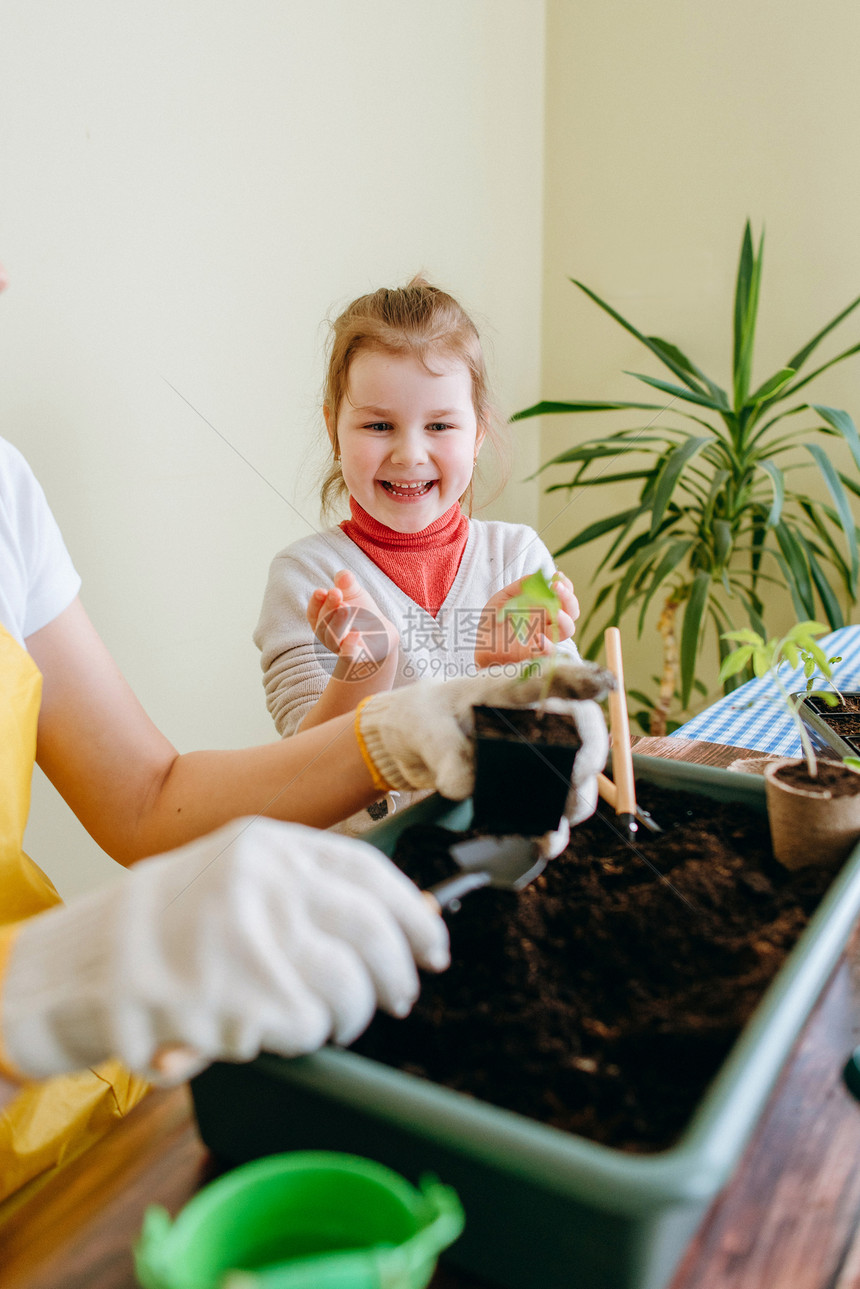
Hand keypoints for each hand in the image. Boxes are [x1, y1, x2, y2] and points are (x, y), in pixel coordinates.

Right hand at [2, 817, 448, 1082]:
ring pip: (346, 988)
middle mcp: (260, 881)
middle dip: (396, 974)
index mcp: (265, 845)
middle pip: (371, 931)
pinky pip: (304, 1030)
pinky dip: (298, 1041)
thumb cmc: (161, 928)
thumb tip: (406, 918)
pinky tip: (264, 1031)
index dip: (413, 914)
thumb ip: (308, 891)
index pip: (368, 872)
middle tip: (398, 998)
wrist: (71, 967)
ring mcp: (245, 937)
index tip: (433, 946)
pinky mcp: (233, 997)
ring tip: (317, 1020)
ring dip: (345, 1016)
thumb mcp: (235, 880)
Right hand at [307, 570, 398, 679]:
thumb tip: (343, 575)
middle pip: (322, 625)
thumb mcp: (356, 595)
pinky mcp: (358, 658)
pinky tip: (356, 633)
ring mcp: (342, 649)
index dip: (316, 603)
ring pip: (332, 640)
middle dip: (327, 608)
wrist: (384, 635)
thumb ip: (348, 585)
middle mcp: (329, 637)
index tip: (321, 590)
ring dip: (336, 623)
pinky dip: (349, 645)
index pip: (314, 613)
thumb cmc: (363, 613)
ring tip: (345, 607)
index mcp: (324, 621)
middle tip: (335, 592)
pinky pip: (349, 656)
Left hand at [357, 657, 613, 805]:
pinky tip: (545, 843)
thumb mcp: (426, 728)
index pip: (552, 677)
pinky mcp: (535, 784)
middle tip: (575, 776)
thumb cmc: (428, 719)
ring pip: (581, 774)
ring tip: (556, 821)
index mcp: (511, 690)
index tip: (606, 685)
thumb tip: (466, 785)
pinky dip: (556, 829)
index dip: (583, 679)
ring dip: (575, 799)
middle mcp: (539, 717)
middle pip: (585, 730)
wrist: (420, 741)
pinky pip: (558, 807)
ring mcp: (542, 752)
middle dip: (588, 755)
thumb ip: (444, 752)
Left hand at [475, 571, 579, 667]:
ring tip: (555, 612)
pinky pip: (550, 652)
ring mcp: (545, 638)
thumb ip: (521, 586)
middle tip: (557, 588)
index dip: (566, 585)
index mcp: (544, 607)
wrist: (480, 644)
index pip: (564, 596)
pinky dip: (548, 646)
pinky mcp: (535, 654)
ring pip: (567, 630)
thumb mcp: (504, 598)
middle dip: (568, 598)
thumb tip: (540, 576)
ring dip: (565, 620)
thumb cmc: (494, 621)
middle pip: (572, 611)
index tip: (558, 576)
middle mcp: (548, 622)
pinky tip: (539, 638)